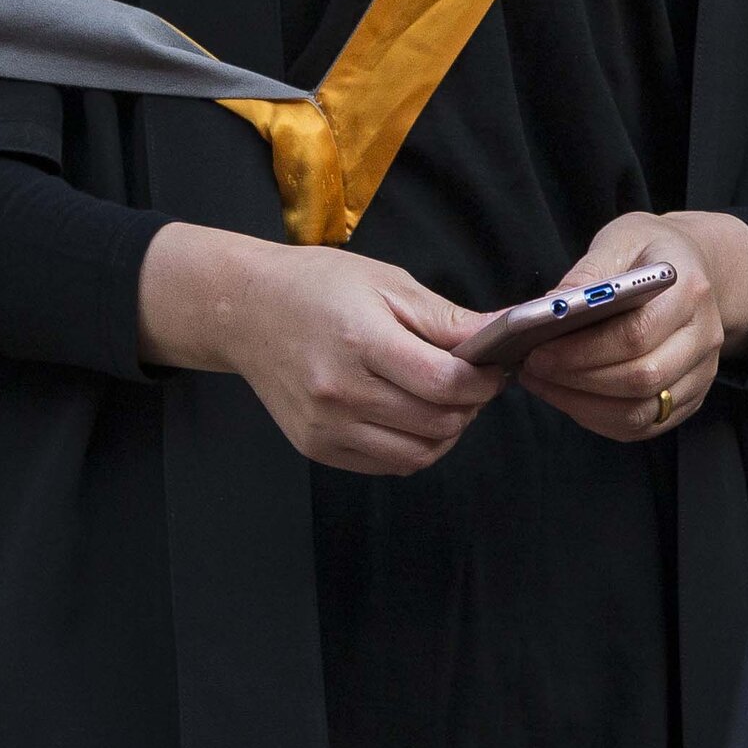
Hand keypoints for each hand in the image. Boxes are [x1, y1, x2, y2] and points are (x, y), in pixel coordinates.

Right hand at [138, 223, 503, 474]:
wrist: (245, 311)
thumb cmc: (316, 286)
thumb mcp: (385, 283)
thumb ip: (444, 319)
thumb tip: (502, 337)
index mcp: (360, 341)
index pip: (445, 383)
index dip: (483, 381)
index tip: (493, 368)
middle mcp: (340, 392)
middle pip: (438, 422)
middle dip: (470, 405)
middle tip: (470, 381)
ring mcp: (326, 426)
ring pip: (419, 454)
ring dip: (446, 431)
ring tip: (441, 400)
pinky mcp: (317, 448)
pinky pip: (388, 464)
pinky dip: (414, 447)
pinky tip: (410, 416)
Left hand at [516, 209, 747, 443]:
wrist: (693, 265)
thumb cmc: (651, 251)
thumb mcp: (619, 241)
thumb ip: (586, 276)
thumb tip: (545, 312)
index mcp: (689, 291)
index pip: (636, 335)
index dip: (583, 351)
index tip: (538, 350)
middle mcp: (704, 338)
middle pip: (641, 379)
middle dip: (578, 379)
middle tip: (533, 367)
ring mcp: (701, 373)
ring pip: (642, 412)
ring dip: (583, 405)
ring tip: (542, 383)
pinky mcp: (690, 398)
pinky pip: (643, 425)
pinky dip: (599, 418)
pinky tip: (567, 396)